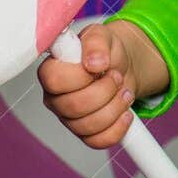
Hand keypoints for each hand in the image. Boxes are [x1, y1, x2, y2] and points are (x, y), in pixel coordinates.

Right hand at [38, 22, 165, 148]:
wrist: (122, 67)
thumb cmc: (105, 51)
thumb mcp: (102, 36)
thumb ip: (96, 43)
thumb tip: (94, 62)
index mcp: (52, 71)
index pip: (54, 81)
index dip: (81, 76)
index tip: (101, 65)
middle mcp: (55, 97)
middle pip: (74, 107)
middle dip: (105, 91)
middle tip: (117, 77)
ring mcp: (68, 118)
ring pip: (87, 126)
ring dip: (115, 108)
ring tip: (124, 91)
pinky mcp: (84, 133)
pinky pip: (97, 142)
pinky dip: (118, 128)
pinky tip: (125, 113)